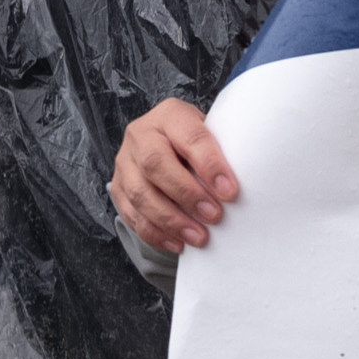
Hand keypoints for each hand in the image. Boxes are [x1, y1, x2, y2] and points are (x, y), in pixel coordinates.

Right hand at [113, 100, 237, 253]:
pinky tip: (178, 243)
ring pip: (140, 193)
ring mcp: (125, 162)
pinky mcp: (118, 187)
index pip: (190, 137)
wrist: (167, 143)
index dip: (210, 165)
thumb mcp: (213, 135)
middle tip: (214, 216)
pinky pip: (130, 214)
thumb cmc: (199, 143)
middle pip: (156, 164)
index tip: (230, 192)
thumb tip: (241, 190)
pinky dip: (155, 233)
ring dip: (171, 220)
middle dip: (187, 195)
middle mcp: (141, 135)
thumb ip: (223, 153)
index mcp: (170, 115)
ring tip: (199, 237)